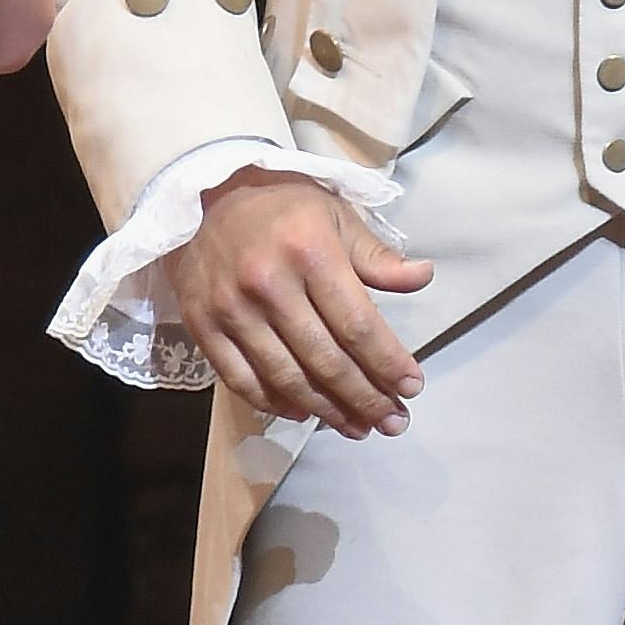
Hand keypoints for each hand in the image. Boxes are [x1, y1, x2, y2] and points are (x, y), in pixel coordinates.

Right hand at [169, 167, 435, 438]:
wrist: (202, 197)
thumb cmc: (282, 207)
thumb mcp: (336, 214)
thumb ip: (376, 255)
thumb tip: (423, 277)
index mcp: (310, 252)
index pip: (357, 323)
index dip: (387, 362)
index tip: (413, 387)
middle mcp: (269, 285)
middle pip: (325, 358)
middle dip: (365, 397)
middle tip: (394, 422)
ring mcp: (231, 309)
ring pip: (285, 376)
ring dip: (326, 409)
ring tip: (358, 427)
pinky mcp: (202, 326)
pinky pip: (240, 379)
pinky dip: (274, 402)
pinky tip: (305, 413)